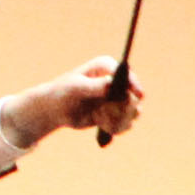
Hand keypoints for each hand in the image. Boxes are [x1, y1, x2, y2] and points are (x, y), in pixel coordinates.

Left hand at [6, 57, 141, 147]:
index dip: (134, 85)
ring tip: (99, 118)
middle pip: (134, 96)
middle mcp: (116, 80)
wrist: (56, 110)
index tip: (138, 96)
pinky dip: (116, 127)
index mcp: (106, 67)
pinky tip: (101, 125)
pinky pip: (128, 123)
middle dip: (121, 109)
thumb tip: (114, 84)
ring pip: (134, 112)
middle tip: (102, 113)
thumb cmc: (63, 93)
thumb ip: (95, 86)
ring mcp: (119, 97)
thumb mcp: (76, 88)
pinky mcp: (118, 112)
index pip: (127, 75)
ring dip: (118, 120)